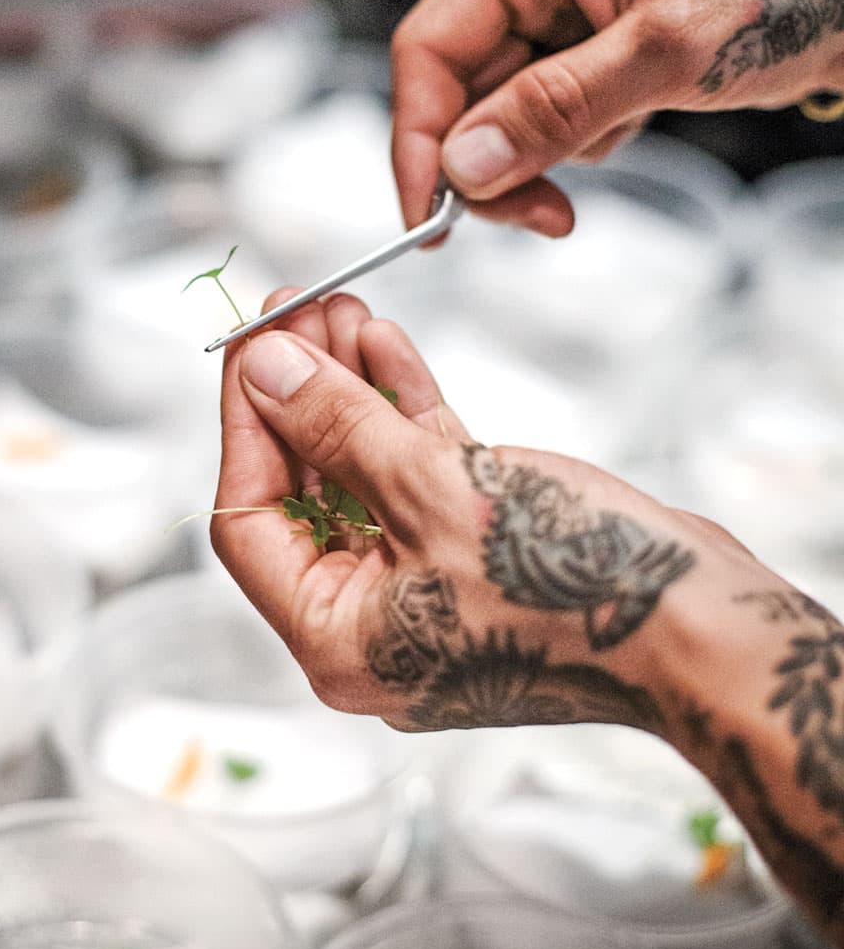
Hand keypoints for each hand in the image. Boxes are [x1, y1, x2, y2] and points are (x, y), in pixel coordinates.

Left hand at [213, 289, 700, 733]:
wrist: (704, 629)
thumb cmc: (574, 590)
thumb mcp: (432, 490)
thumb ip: (338, 427)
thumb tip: (267, 371)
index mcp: (336, 641)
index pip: (250, 520)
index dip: (245, 423)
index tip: (249, 346)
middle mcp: (370, 624)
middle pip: (305, 491)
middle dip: (298, 394)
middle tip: (294, 311)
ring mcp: (424, 590)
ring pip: (361, 475)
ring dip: (349, 391)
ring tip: (340, 307)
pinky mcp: (474, 554)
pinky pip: (416, 476)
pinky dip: (402, 411)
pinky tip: (386, 345)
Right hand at [391, 0, 843, 232]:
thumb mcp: (665, 55)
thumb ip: (555, 111)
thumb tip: (465, 165)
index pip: (429, 50)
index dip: (419, 142)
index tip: (429, 221)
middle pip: (457, 89)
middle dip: (496, 161)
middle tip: (546, 216)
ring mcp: (551, 0)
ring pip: (497, 109)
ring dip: (546, 151)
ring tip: (625, 130)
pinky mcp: (578, 34)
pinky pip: (540, 108)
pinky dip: (578, 135)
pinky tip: (635, 113)